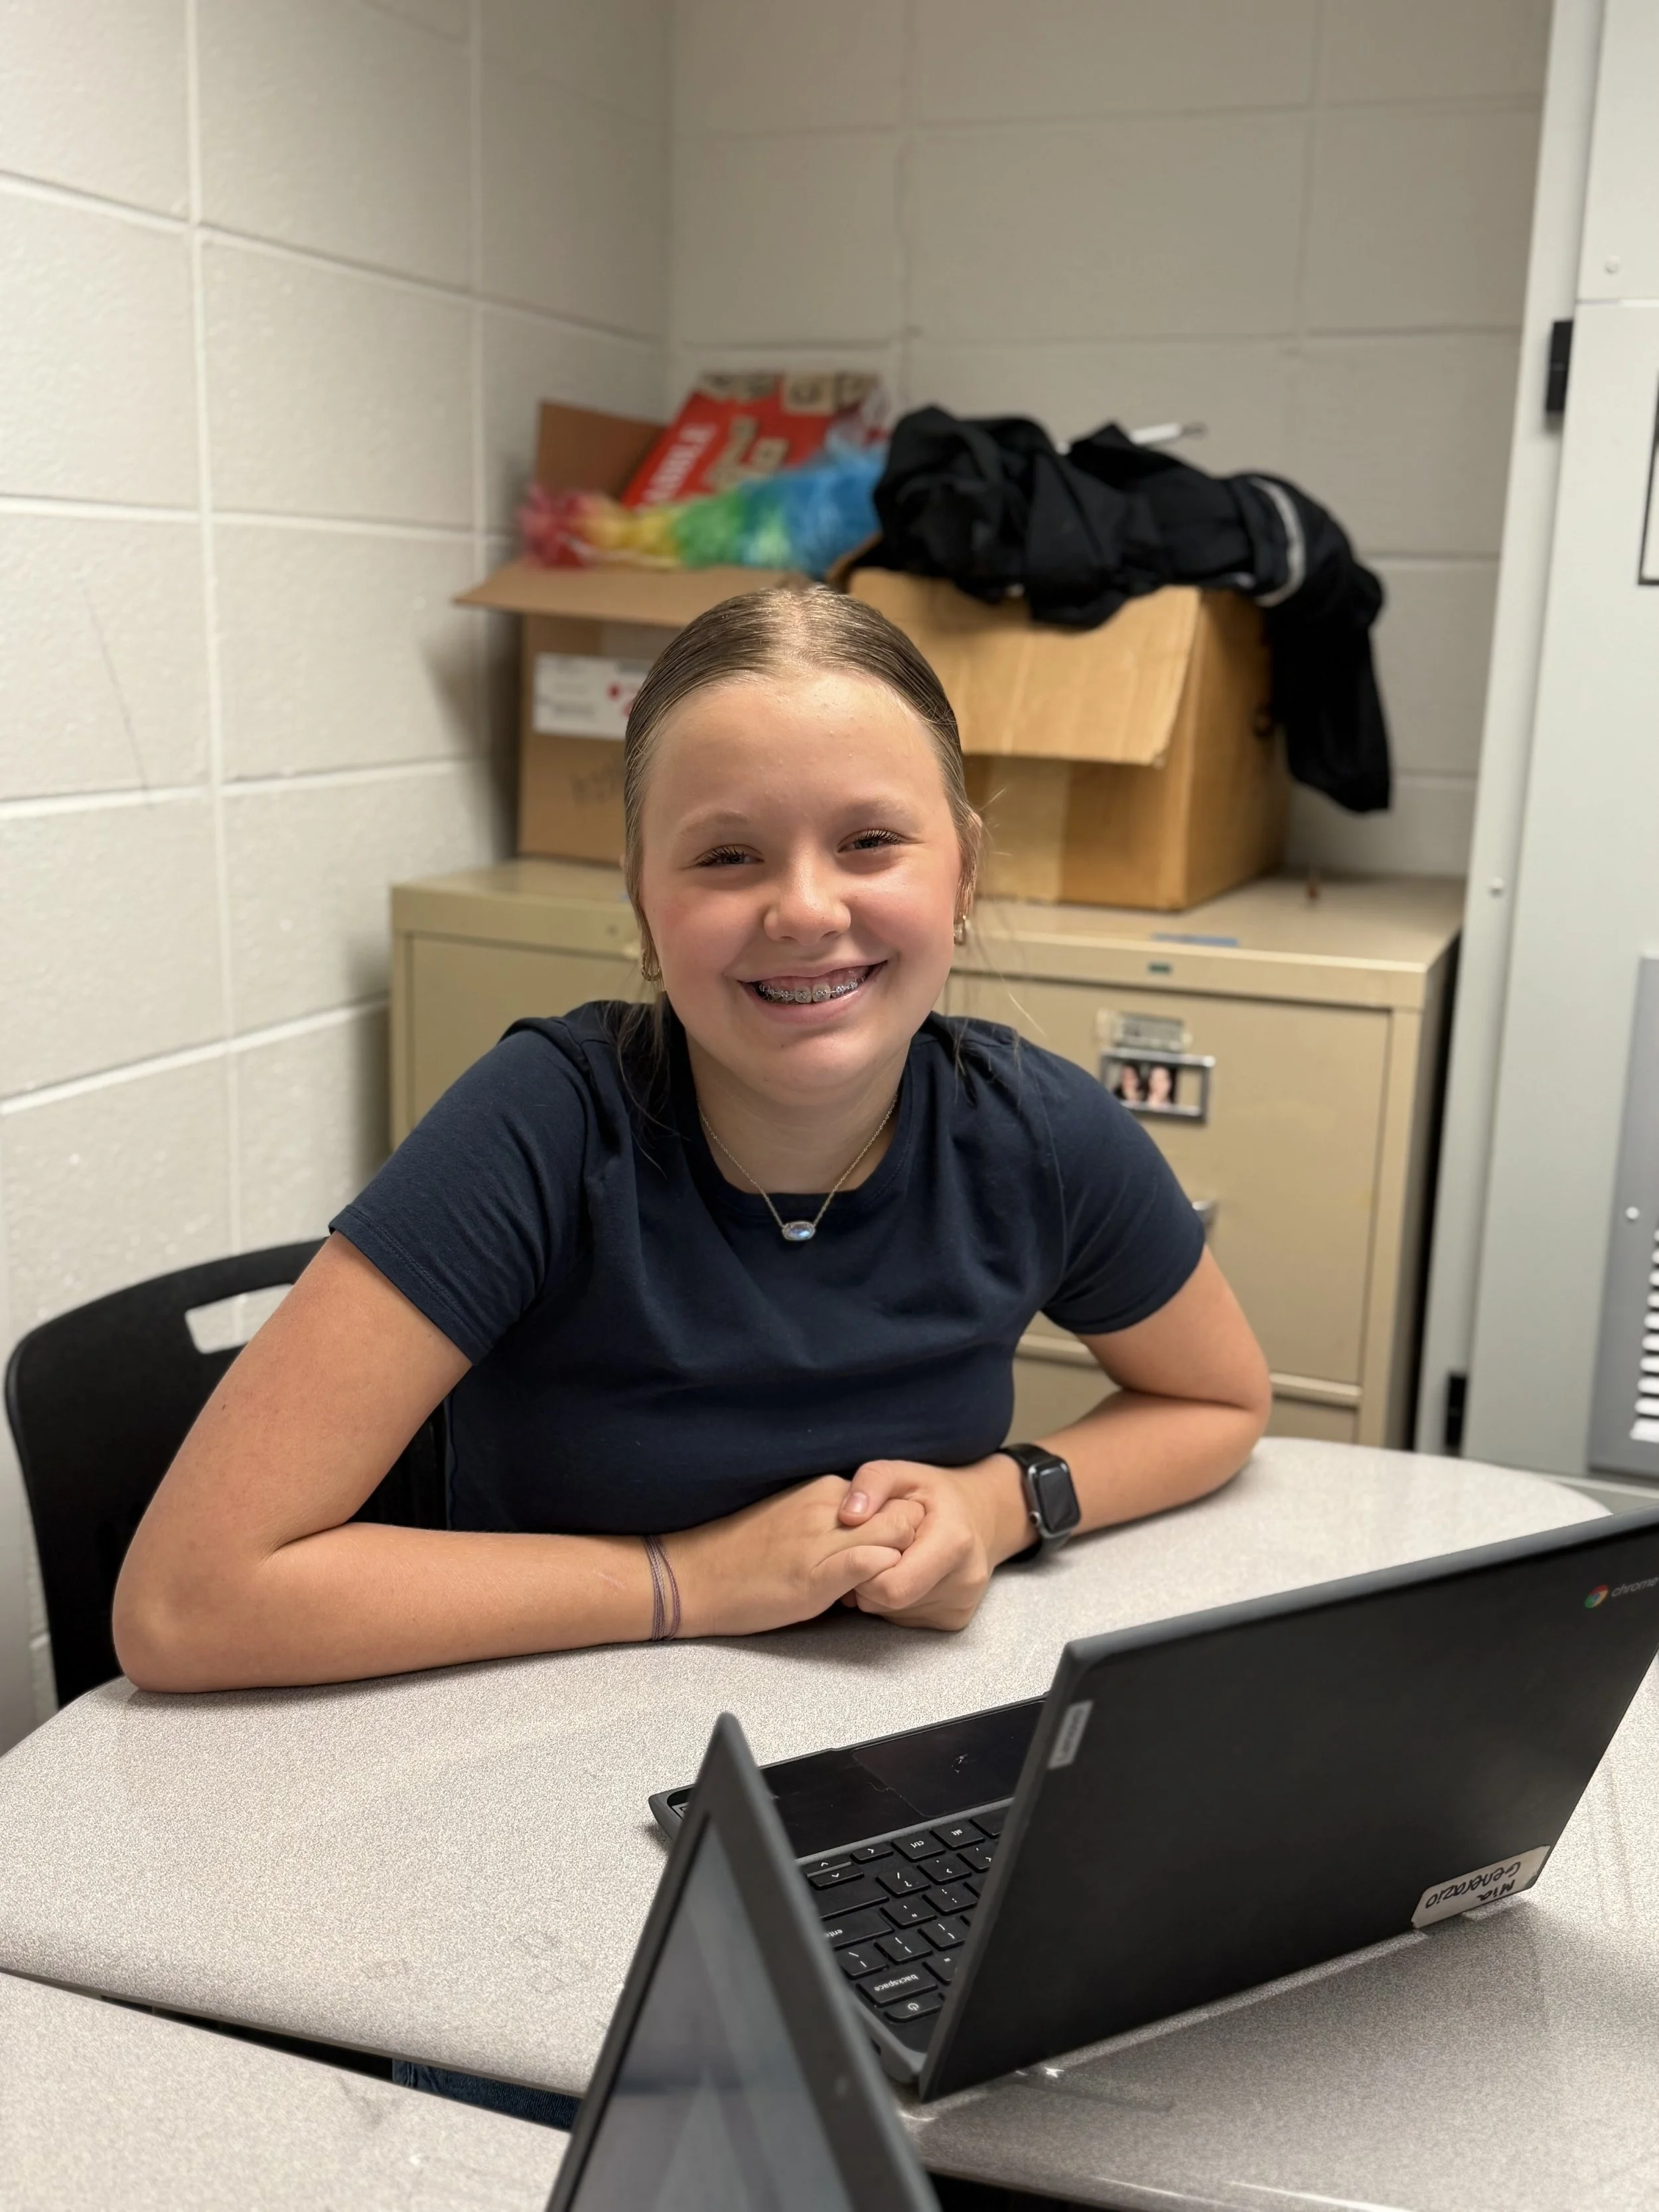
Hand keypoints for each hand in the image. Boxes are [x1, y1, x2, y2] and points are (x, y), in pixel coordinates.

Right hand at [663, 1476, 923, 1638]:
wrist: (690, 1577)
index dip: (905, 1527)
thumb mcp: (795, 1517)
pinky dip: (883, 1578)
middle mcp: (830, 1506)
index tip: (896, 1552)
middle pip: (907, 1513)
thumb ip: (835, 1517)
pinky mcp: (815, 1575)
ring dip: (903, 1564)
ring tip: (883, 1589)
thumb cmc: (739, 1554)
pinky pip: (871, 1563)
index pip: (896, 1497)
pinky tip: (865, 1597)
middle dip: (915, 1544)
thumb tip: (871, 1531)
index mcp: (825, 1490)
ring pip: (898, 1536)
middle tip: (899, 1573)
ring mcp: (823, 1540)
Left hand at [835, 1455, 1031, 1630]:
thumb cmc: (934, 1494)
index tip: (861, 1547)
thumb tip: (848, 1516)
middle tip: (871, 1552)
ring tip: (891, 1559)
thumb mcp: (902, 1472)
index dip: (865, 1571)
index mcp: (953, 1543)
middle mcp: (964, 1581)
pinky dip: (895, 1600)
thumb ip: (872, 1482)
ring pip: (894, 1613)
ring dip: (880, 1591)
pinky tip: (903, 1573)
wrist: (981, 1516)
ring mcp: (962, 1605)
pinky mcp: (956, 1619)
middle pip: (890, 1602)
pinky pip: (906, 1619)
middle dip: (869, 1581)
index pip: (892, 1586)